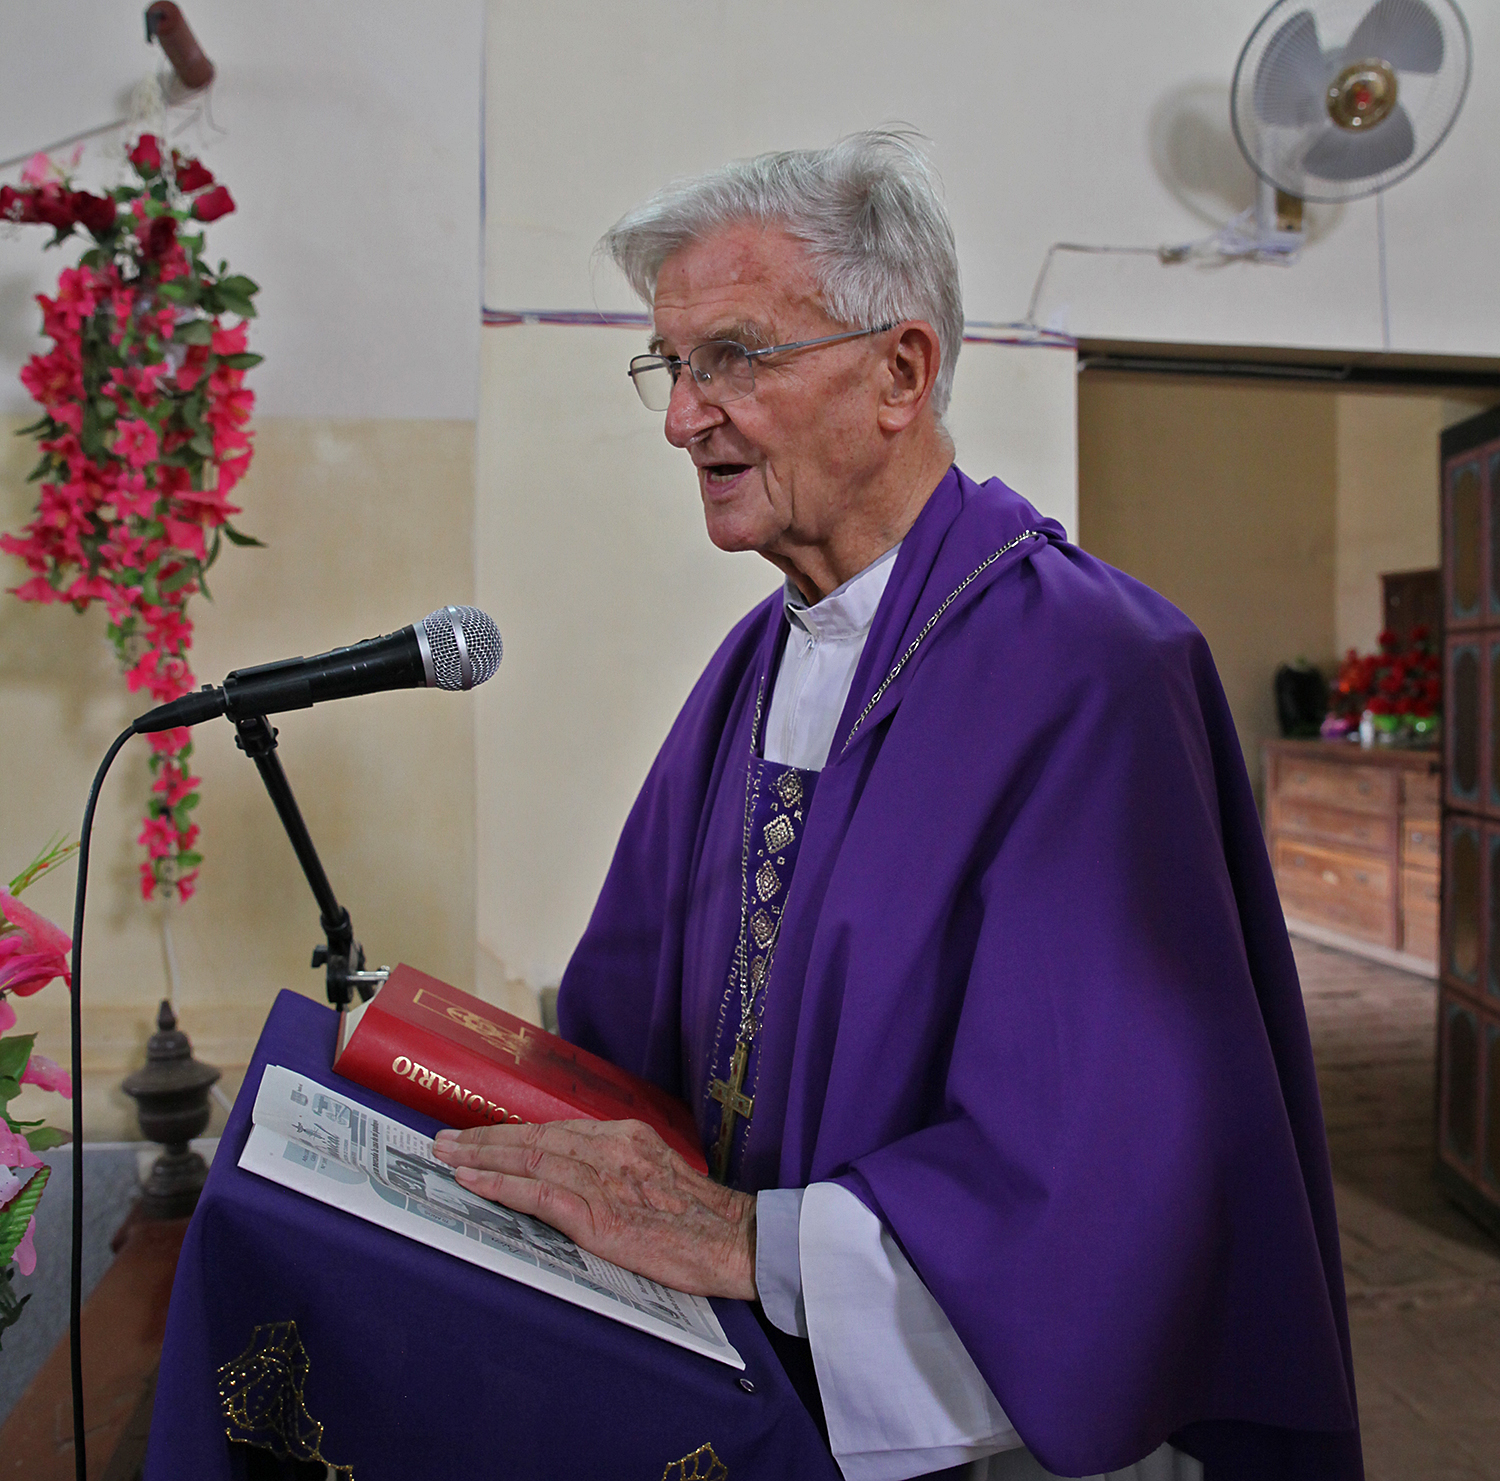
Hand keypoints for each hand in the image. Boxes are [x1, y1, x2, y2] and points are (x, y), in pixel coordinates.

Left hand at [430, 1119, 757, 1299]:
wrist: (734, 1240)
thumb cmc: (699, 1218)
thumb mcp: (658, 1173)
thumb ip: (619, 1167)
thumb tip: (578, 1174)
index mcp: (626, 1136)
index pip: (555, 1128)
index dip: (511, 1131)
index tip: (479, 1133)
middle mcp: (611, 1148)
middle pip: (534, 1136)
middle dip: (484, 1137)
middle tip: (443, 1138)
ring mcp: (604, 1180)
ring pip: (530, 1158)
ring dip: (481, 1156)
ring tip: (446, 1156)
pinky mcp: (600, 1216)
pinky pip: (539, 1194)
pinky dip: (502, 1184)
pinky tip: (475, 1181)